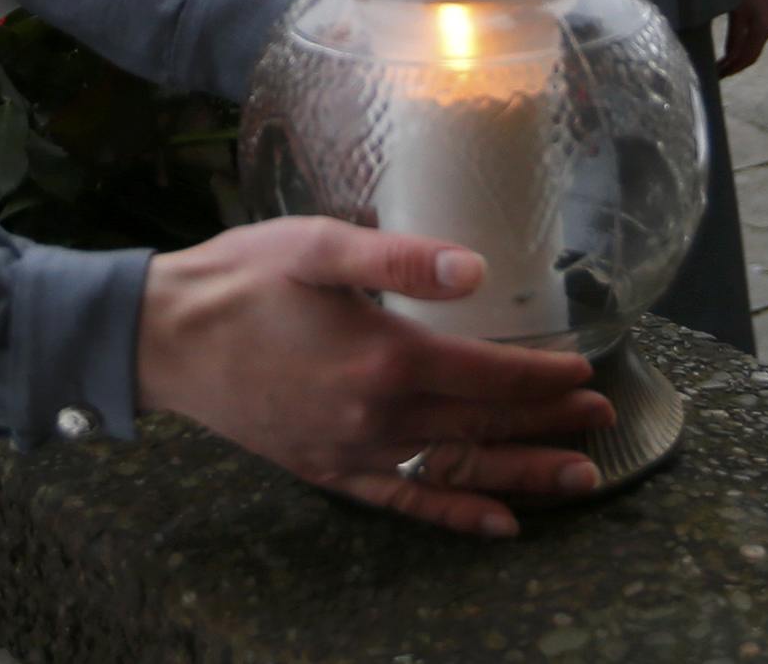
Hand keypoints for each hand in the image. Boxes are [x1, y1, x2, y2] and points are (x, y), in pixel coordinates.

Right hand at [134, 219, 608, 536]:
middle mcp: (377, 415)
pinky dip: (454, 514)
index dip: (540, 376)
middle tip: (602, 420)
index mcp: (385, 356)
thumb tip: (474, 269)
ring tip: (580, 478)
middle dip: (547, 423)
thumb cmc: (241, 278)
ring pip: (456, 469)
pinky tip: (497, 524)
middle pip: (482, 425)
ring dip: (522, 474)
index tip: (584, 372)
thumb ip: (401, 256)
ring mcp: (353, 452)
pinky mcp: (328, 471)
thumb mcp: (319, 244)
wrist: (165, 337)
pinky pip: (405, 501)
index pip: (486, 374)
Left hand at [717, 0, 767, 77]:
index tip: (716, 74)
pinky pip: (753, 44)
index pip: (746, 57)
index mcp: (761, 31)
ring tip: (722, 68)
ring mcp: (766, 29)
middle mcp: (766, 33)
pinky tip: (730, 54)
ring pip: (752, 52)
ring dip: (738, 62)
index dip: (732, 67)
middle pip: (751, 58)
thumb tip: (729, 57)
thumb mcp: (737, 13)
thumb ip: (734, 35)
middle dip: (734, 68)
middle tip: (718, 75)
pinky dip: (742, 52)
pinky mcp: (763, 24)